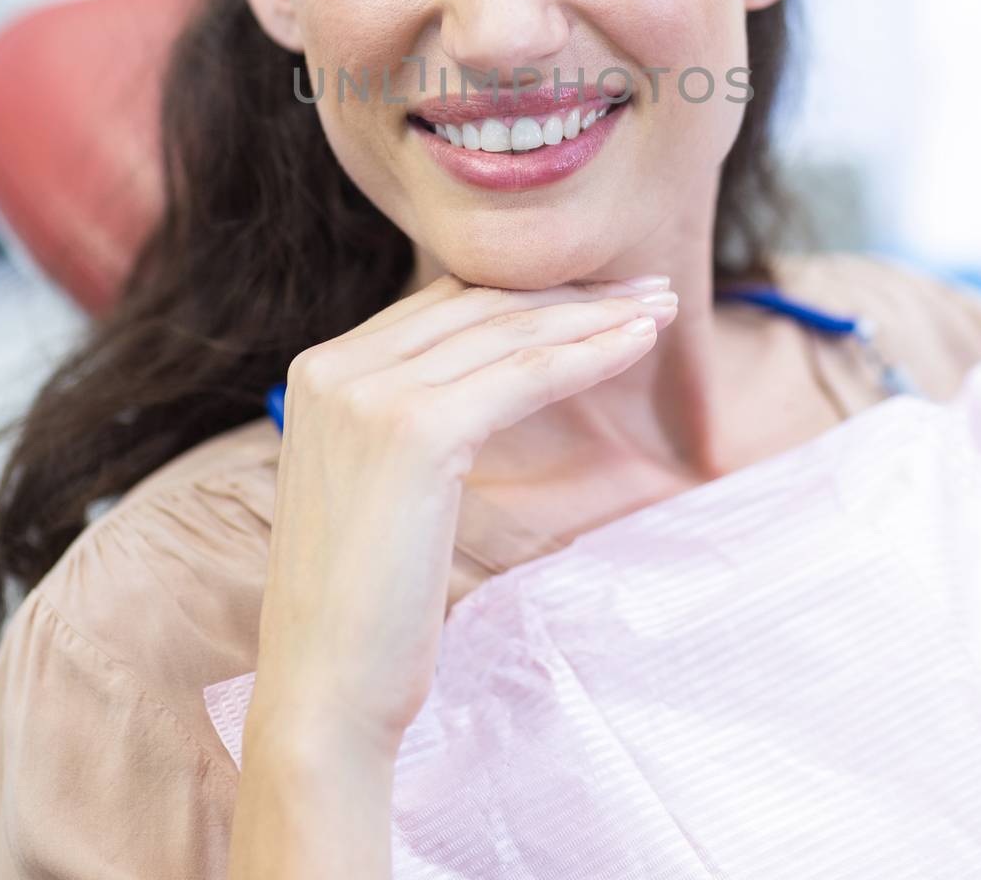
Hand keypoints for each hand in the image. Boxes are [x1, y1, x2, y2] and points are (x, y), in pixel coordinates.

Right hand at [248, 271, 677, 759]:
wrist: (324, 692)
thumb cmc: (363, 606)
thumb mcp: (375, 482)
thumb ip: (408, 415)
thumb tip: (483, 375)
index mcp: (321, 370)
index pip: (444, 305)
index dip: (526, 292)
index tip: (596, 292)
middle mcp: (336, 366)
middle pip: (479, 305)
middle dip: (572, 292)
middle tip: (647, 289)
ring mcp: (370, 393)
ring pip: (509, 332)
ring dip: (595, 314)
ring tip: (660, 308)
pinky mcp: (415, 430)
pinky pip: (525, 374)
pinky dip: (589, 353)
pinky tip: (638, 343)